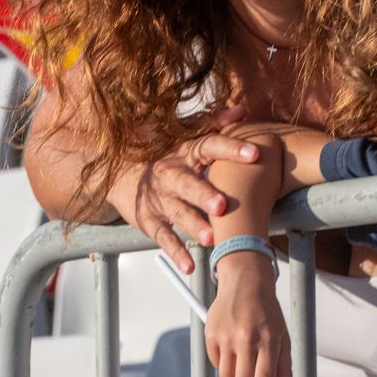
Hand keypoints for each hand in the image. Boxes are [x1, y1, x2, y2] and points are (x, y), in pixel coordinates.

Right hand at [130, 106, 259, 273]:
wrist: (122, 174)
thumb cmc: (168, 157)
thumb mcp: (187, 137)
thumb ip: (215, 124)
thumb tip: (242, 110)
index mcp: (184, 152)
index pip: (209, 145)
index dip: (231, 148)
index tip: (254, 153)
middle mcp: (169, 173)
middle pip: (187, 184)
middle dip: (204, 194)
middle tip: (222, 206)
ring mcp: (158, 199)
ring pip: (175, 212)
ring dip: (192, 226)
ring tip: (210, 239)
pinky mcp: (149, 220)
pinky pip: (163, 238)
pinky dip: (176, 253)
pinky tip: (190, 267)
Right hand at [204, 251, 292, 376]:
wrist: (245, 282)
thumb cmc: (267, 311)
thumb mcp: (282, 336)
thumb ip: (284, 368)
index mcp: (268, 339)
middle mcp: (246, 338)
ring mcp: (226, 336)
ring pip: (226, 376)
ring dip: (235, 374)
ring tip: (242, 358)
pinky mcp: (210, 333)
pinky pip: (215, 362)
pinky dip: (222, 361)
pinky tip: (230, 345)